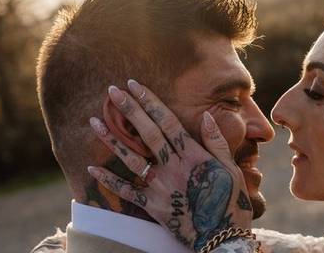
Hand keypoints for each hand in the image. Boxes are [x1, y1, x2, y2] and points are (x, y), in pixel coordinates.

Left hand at [87, 80, 253, 250]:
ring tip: (94, 121)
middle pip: (148, 133)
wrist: (222, 239)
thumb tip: (206, 116)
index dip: (150, 102)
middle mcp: (174, 168)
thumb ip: (217, 142)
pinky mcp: (153, 206)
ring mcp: (161, 187)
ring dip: (112, 139)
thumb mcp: (231, 169)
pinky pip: (127, 192)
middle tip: (113, 91)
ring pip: (132, 158)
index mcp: (193, 155)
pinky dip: (109, 180)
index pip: (168, 122)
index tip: (136, 85)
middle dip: (130, 109)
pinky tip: (92, 168)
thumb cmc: (230, 202)